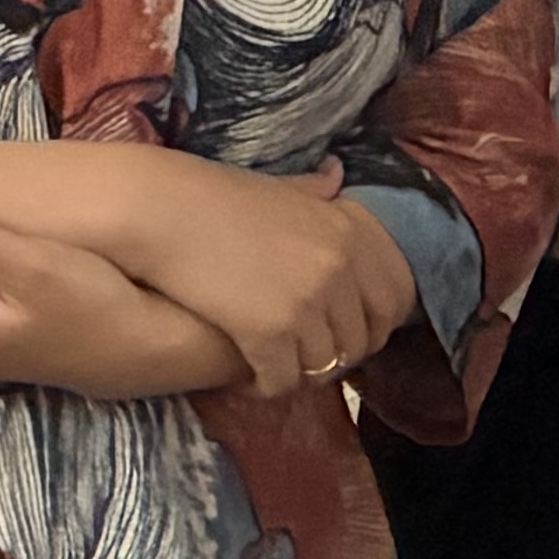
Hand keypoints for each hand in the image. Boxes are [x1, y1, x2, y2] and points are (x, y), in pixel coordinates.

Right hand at [110, 160, 419, 396]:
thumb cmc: (215, 197)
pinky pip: (284, 382)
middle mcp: (339, 266)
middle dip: (338, 354)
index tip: (350, 330)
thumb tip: (336, 173)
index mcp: (349, 231)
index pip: (396, 297)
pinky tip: (250, 373)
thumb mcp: (277, 189)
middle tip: (306, 355)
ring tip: (276, 363)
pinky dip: (267, 385)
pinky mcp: (270, 333)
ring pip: (324, 366)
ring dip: (301, 371)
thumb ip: (313, 191)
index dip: (376, 323)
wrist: (161, 212)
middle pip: (362, 339)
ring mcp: (307, 302)